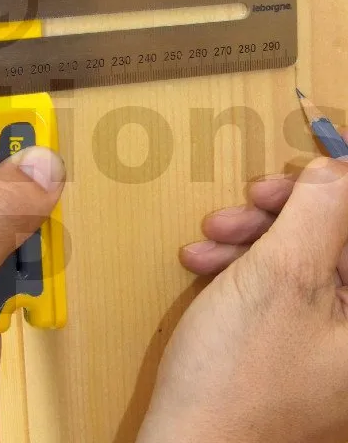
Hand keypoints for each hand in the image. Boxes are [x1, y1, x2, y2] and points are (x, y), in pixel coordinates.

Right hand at [139, 151, 347, 442]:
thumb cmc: (240, 368)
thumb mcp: (281, 277)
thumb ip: (317, 213)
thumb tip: (336, 170)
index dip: (339, 195)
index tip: (301, 176)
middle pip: (336, 242)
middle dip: (286, 215)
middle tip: (247, 202)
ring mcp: (327, 338)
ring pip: (301, 259)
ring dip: (252, 237)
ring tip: (207, 241)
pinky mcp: (290, 340)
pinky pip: (277, 285)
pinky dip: (241, 266)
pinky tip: (205, 264)